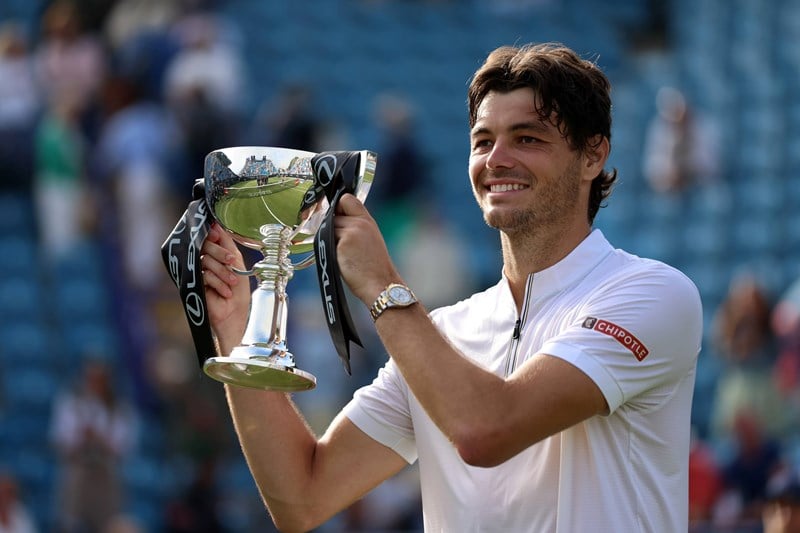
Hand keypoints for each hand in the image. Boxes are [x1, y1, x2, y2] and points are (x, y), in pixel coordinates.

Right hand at [201, 223, 250, 352]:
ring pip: (204, 260)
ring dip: (222, 271)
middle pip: (204, 246)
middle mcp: (203, 261)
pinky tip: (225, 292)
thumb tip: (216, 224)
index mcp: (213, 254)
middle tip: (232, 261)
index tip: (218, 235)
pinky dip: (217, 282)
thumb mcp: (236, 262)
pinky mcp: (193, 284)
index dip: (212, 234)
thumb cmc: (238, 289)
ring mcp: (197, 273)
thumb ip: (226, 243)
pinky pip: (203, 275)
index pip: (207, 237)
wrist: (236, 313)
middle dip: (220, 253)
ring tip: (232, 282)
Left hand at [334, 194, 402, 304]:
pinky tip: (340, 260)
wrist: (380, 284)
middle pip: (333, 214)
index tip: (338, 219)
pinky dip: (329, 249)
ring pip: (328, 227)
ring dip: (329, 239)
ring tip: (342, 255)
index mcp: (368, 221)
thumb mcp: (369, 241)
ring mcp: (352, 231)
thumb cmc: (373, 268)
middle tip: (340, 245)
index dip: (338, 207)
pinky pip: (326, 240)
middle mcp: (361, 222)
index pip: (347, 199)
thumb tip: (335, 223)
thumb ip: (355, 229)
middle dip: (332, 227)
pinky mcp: (343, 242)